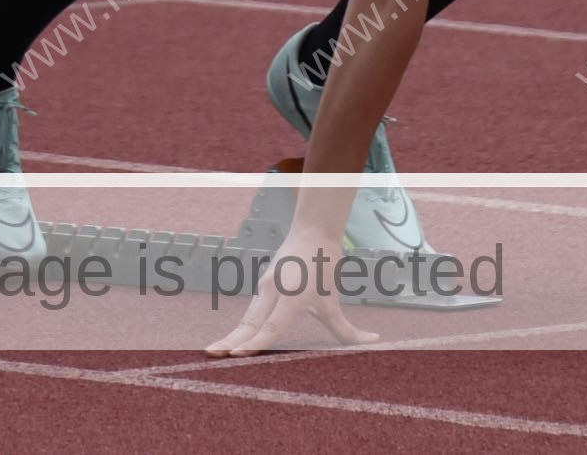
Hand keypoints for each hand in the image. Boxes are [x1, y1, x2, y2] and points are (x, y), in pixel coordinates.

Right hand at [206, 228, 380, 357]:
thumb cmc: (325, 265)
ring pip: (247, 318)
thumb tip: (375, 341)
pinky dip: (238, 329)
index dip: (256, 341)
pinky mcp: (262, 286)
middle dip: (232, 342)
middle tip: (211, 357)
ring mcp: (265, 286)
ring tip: (212, 355)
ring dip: (230, 337)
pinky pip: (250, 313)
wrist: (313, 229)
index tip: (239, 354)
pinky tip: (226, 344)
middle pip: (250, 322)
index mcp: (293, 294)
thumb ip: (347, 329)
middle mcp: (274, 290)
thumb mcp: (333, 300)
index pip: (272, 324)